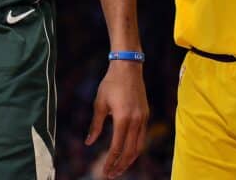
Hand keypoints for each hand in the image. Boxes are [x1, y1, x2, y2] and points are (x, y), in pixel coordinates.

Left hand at [85, 61, 148, 178]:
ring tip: (120, 167)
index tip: (104, 171)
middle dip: (121, 165)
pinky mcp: (146, 114)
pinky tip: (127, 151)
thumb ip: (96, 125)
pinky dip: (135, 147)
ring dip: (130, 159)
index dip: (110, 161)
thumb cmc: (111, 84)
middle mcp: (136, 121)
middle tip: (112, 174)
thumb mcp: (99, 104)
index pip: (117, 147)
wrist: (128, 67)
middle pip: (131, 151)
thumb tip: (89, 143)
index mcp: (123, 119)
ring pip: (139, 146)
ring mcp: (143, 118)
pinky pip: (142, 136)